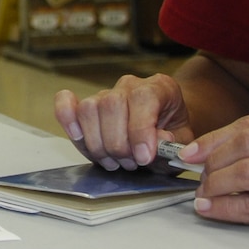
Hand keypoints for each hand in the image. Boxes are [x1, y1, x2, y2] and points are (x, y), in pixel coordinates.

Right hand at [54, 74, 191, 169]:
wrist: (164, 128)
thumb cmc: (172, 135)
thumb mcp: (182, 143)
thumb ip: (172, 144)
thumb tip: (159, 141)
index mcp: (160, 87)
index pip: (143, 98)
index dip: (140, 130)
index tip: (143, 157)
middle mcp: (130, 85)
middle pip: (111, 105)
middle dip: (118, 144)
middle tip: (131, 163)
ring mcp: (105, 93)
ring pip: (89, 109)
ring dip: (98, 144)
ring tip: (114, 161)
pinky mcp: (86, 106)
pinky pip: (66, 103)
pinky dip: (66, 118)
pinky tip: (77, 135)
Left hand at [184, 109, 248, 248]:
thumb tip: (231, 145)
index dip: (217, 136)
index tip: (193, 149)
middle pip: (247, 142)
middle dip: (210, 156)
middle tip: (193, 170)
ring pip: (248, 173)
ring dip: (216, 183)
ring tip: (202, 193)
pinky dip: (227, 208)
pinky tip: (212, 209)